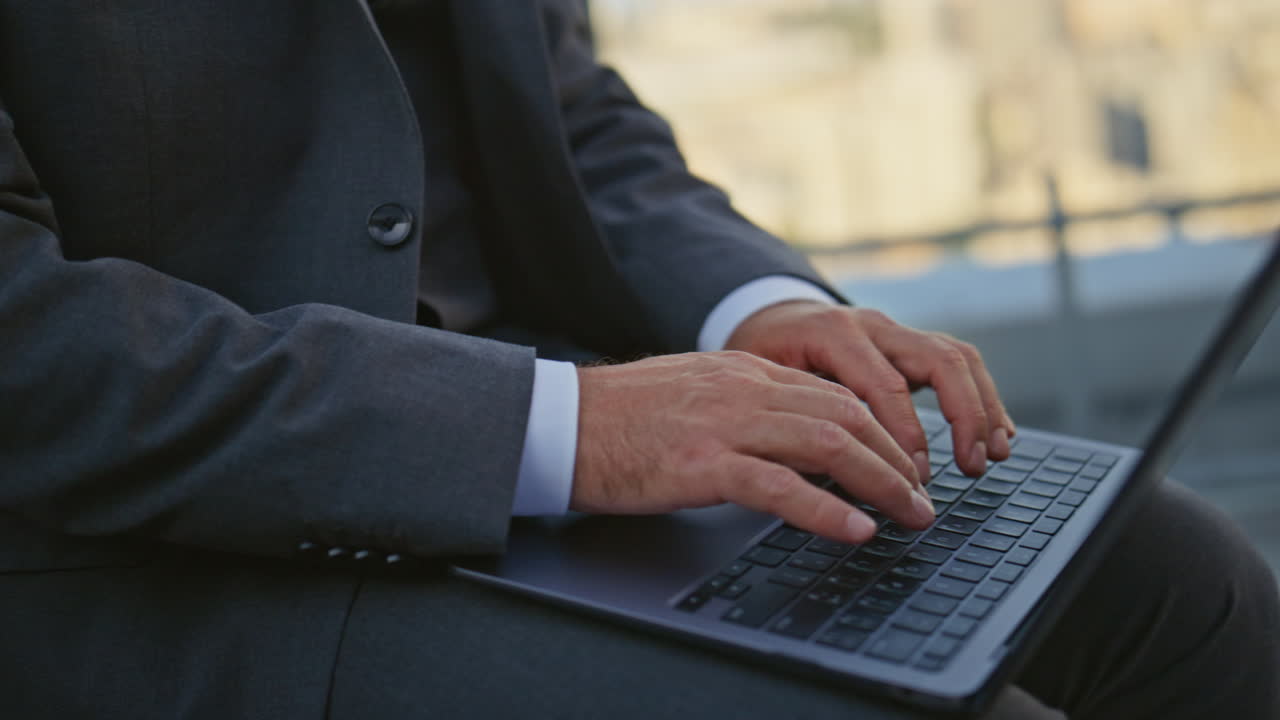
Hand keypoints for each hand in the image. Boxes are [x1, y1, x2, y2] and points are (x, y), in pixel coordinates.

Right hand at [572, 352, 935, 543]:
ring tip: (909, 516)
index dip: (882, 432)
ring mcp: (726, 423)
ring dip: (880, 483)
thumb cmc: (621, 418)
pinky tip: (854, 529)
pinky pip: (780, 485)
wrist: (563, 422)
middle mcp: (745, 389)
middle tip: (923, 498)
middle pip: (846, 416)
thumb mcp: (695, 396)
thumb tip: (793, 446)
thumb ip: (746, 409)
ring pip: (828, 443)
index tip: (904, 465)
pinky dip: (826, 509)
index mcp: (745, 372)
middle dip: (896, 459)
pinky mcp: (703, 463)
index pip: (835, 394)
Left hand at [725, 301, 1015, 482]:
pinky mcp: (909, 345)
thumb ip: (799, 421)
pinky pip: (958, 363)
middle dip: (963, 415)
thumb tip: (832, 478)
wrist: (767, 319)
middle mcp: (872, 325)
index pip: (884, 384)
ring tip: (993, 454)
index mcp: (833, 333)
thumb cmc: (762, 359)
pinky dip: (982, 398)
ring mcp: (895, 331)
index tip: (914, 477)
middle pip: (937, 359)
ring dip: (982, 407)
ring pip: (956, 357)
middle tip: (969, 465)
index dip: (905, 434)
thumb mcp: (765, 386)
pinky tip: (995, 433)